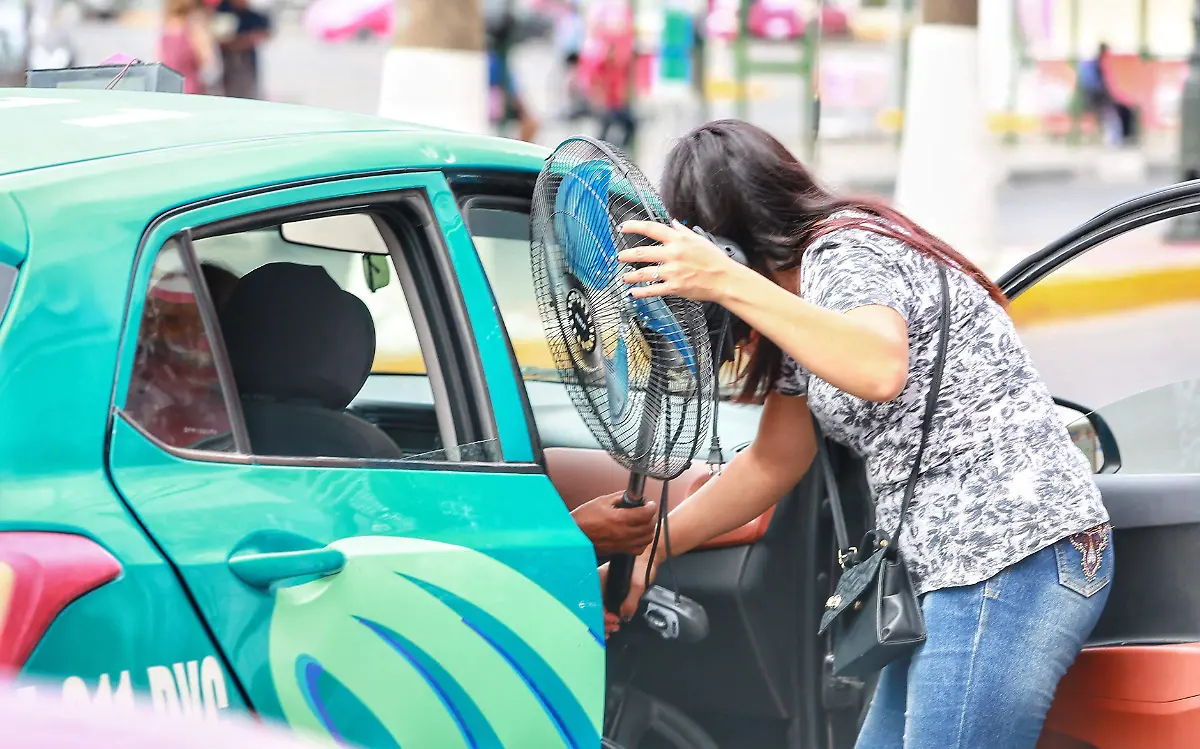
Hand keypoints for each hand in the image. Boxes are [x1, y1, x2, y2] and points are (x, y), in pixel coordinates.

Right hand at [572, 491, 657, 556]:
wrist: (574, 536)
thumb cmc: (583, 519)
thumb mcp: (601, 502)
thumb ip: (619, 498)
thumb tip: (632, 496)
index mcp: (619, 519)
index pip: (645, 514)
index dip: (651, 507)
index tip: (650, 504)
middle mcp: (623, 533)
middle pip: (649, 526)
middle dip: (651, 517)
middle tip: (647, 511)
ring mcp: (622, 544)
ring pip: (647, 539)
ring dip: (649, 529)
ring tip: (644, 522)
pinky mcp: (619, 550)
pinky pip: (639, 549)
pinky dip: (642, 542)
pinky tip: (638, 535)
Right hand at [596, 557, 658, 636]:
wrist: (646, 559)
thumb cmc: (640, 565)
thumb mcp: (637, 584)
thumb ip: (630, 601)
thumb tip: (623, 616)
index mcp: (598, 578)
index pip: (592, 601)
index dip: (601, 614)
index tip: (613, 620)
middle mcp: (597, 584)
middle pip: (592, 608)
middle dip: (601, 621)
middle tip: (613, 629)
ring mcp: (602, 590)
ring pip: (596, 610)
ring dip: (603, 622)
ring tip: (613, 629)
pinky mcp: (608, 595)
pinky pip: (603, 609)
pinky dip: (606, 619)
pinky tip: (611, 625)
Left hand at [618, 220, 742, 302]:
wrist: (725, 279)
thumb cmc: (714, 260)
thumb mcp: (699, 239)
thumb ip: (682, 231)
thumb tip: (673, 222)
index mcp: (678, 240)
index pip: (651, 229)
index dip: (634, 226)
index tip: (623, 227)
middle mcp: (673, 254)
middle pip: (642, 252)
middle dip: (627, 255)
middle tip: (620, 256)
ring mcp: (672, 272)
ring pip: (644, 273)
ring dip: (631, 276)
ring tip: (624, 277)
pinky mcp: (674, 287)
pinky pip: (653, 290)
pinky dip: (641, 292)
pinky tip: (633, 293)